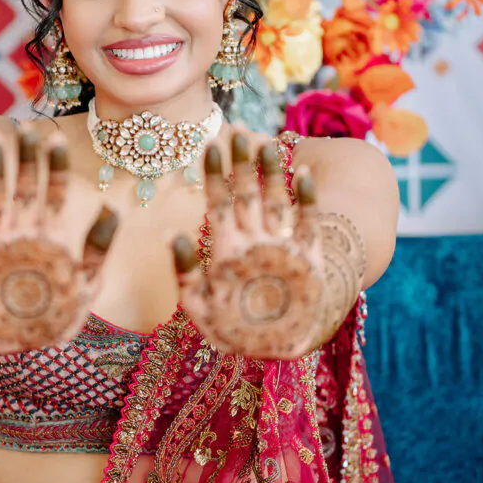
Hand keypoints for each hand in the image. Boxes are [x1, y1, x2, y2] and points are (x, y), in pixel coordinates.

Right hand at [0, 131, 118, 353]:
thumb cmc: (53, 313)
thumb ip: (99, 248)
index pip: (53, 191)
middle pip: (24, 186)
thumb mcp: (85, 282)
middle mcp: (21, 230)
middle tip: (27, 130)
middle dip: (25, 158)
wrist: (16, 339)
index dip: (55, 166)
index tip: (56, 140)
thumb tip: (116, 210)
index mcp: (49, 232)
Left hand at [174, 131, 325, 359]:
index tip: (209, 145)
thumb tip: (174, 236)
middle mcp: (254, 240)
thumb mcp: (200, 306)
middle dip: (242, 165)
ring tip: (269, 145)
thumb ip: (186, 275)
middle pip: (246, 194)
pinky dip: (307, 201)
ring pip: (276, 201)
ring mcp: (281, 246)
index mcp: (228, 247)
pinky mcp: (308, 257)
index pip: (218, 202)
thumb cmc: (234, 330)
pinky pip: (309, 223)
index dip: (214, 175)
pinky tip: (303, 175)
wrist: (275, 348)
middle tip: (238, 134)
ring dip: (273, 174)